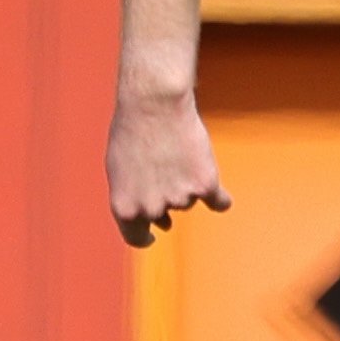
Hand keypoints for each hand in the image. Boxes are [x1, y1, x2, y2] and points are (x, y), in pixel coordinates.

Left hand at [108, 88, 229, 246]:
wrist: (154, 102)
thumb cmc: (132, 130)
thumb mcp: (119, 169)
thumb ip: (133, 198)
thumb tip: (161, 225)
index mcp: (124, 207)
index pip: (136, 238)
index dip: (145, 237)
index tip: (153, 234)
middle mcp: (151, 208)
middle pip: (164, 215)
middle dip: (164, 200)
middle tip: (165, 172)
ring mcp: (180, 199)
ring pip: (189, 200)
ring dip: (186, 183)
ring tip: (177, 151)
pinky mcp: (206, 185)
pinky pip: (219, 202)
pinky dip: (220, 199)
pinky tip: (221, 195)